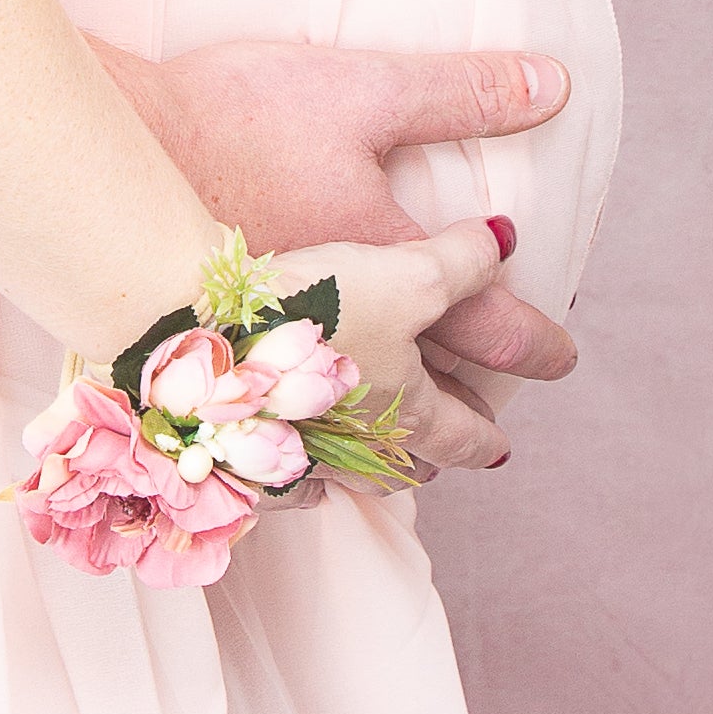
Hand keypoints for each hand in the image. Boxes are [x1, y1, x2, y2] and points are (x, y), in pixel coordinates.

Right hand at [89, 35, 575, 456]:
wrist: (116, 180)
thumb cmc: (235, 129)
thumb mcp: (363, 96)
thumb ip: (460, 98)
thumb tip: (553, 86)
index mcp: (400, 296)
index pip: (493, 324)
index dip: (536, 337)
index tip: (562, 354)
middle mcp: (353, 365)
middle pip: (434, 424)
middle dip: (474, 433)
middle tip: (496, 447)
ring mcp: (285, 393)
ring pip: (363, 455)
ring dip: (401, 457)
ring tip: (412, 460)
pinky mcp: (220, 398)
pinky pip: (291, 466)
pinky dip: (320, 470)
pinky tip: (306, 461)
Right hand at [261, 224, 516, 478]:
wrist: (211, 329)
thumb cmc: (317, 311)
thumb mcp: (408, 277)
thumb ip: (462, 262)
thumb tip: (502, 240)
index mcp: (407, 413)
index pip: (462, 436)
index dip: (486, 436)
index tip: (501, 446)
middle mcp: (360, 446)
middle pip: (406, 461)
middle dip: (431, 451)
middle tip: (445, 440)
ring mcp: (303, 455)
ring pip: (350, 467)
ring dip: (372, 457)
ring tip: (376, 441)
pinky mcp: (250, 452)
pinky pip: (288, 473)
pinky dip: (304, 465)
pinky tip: (296, 450)